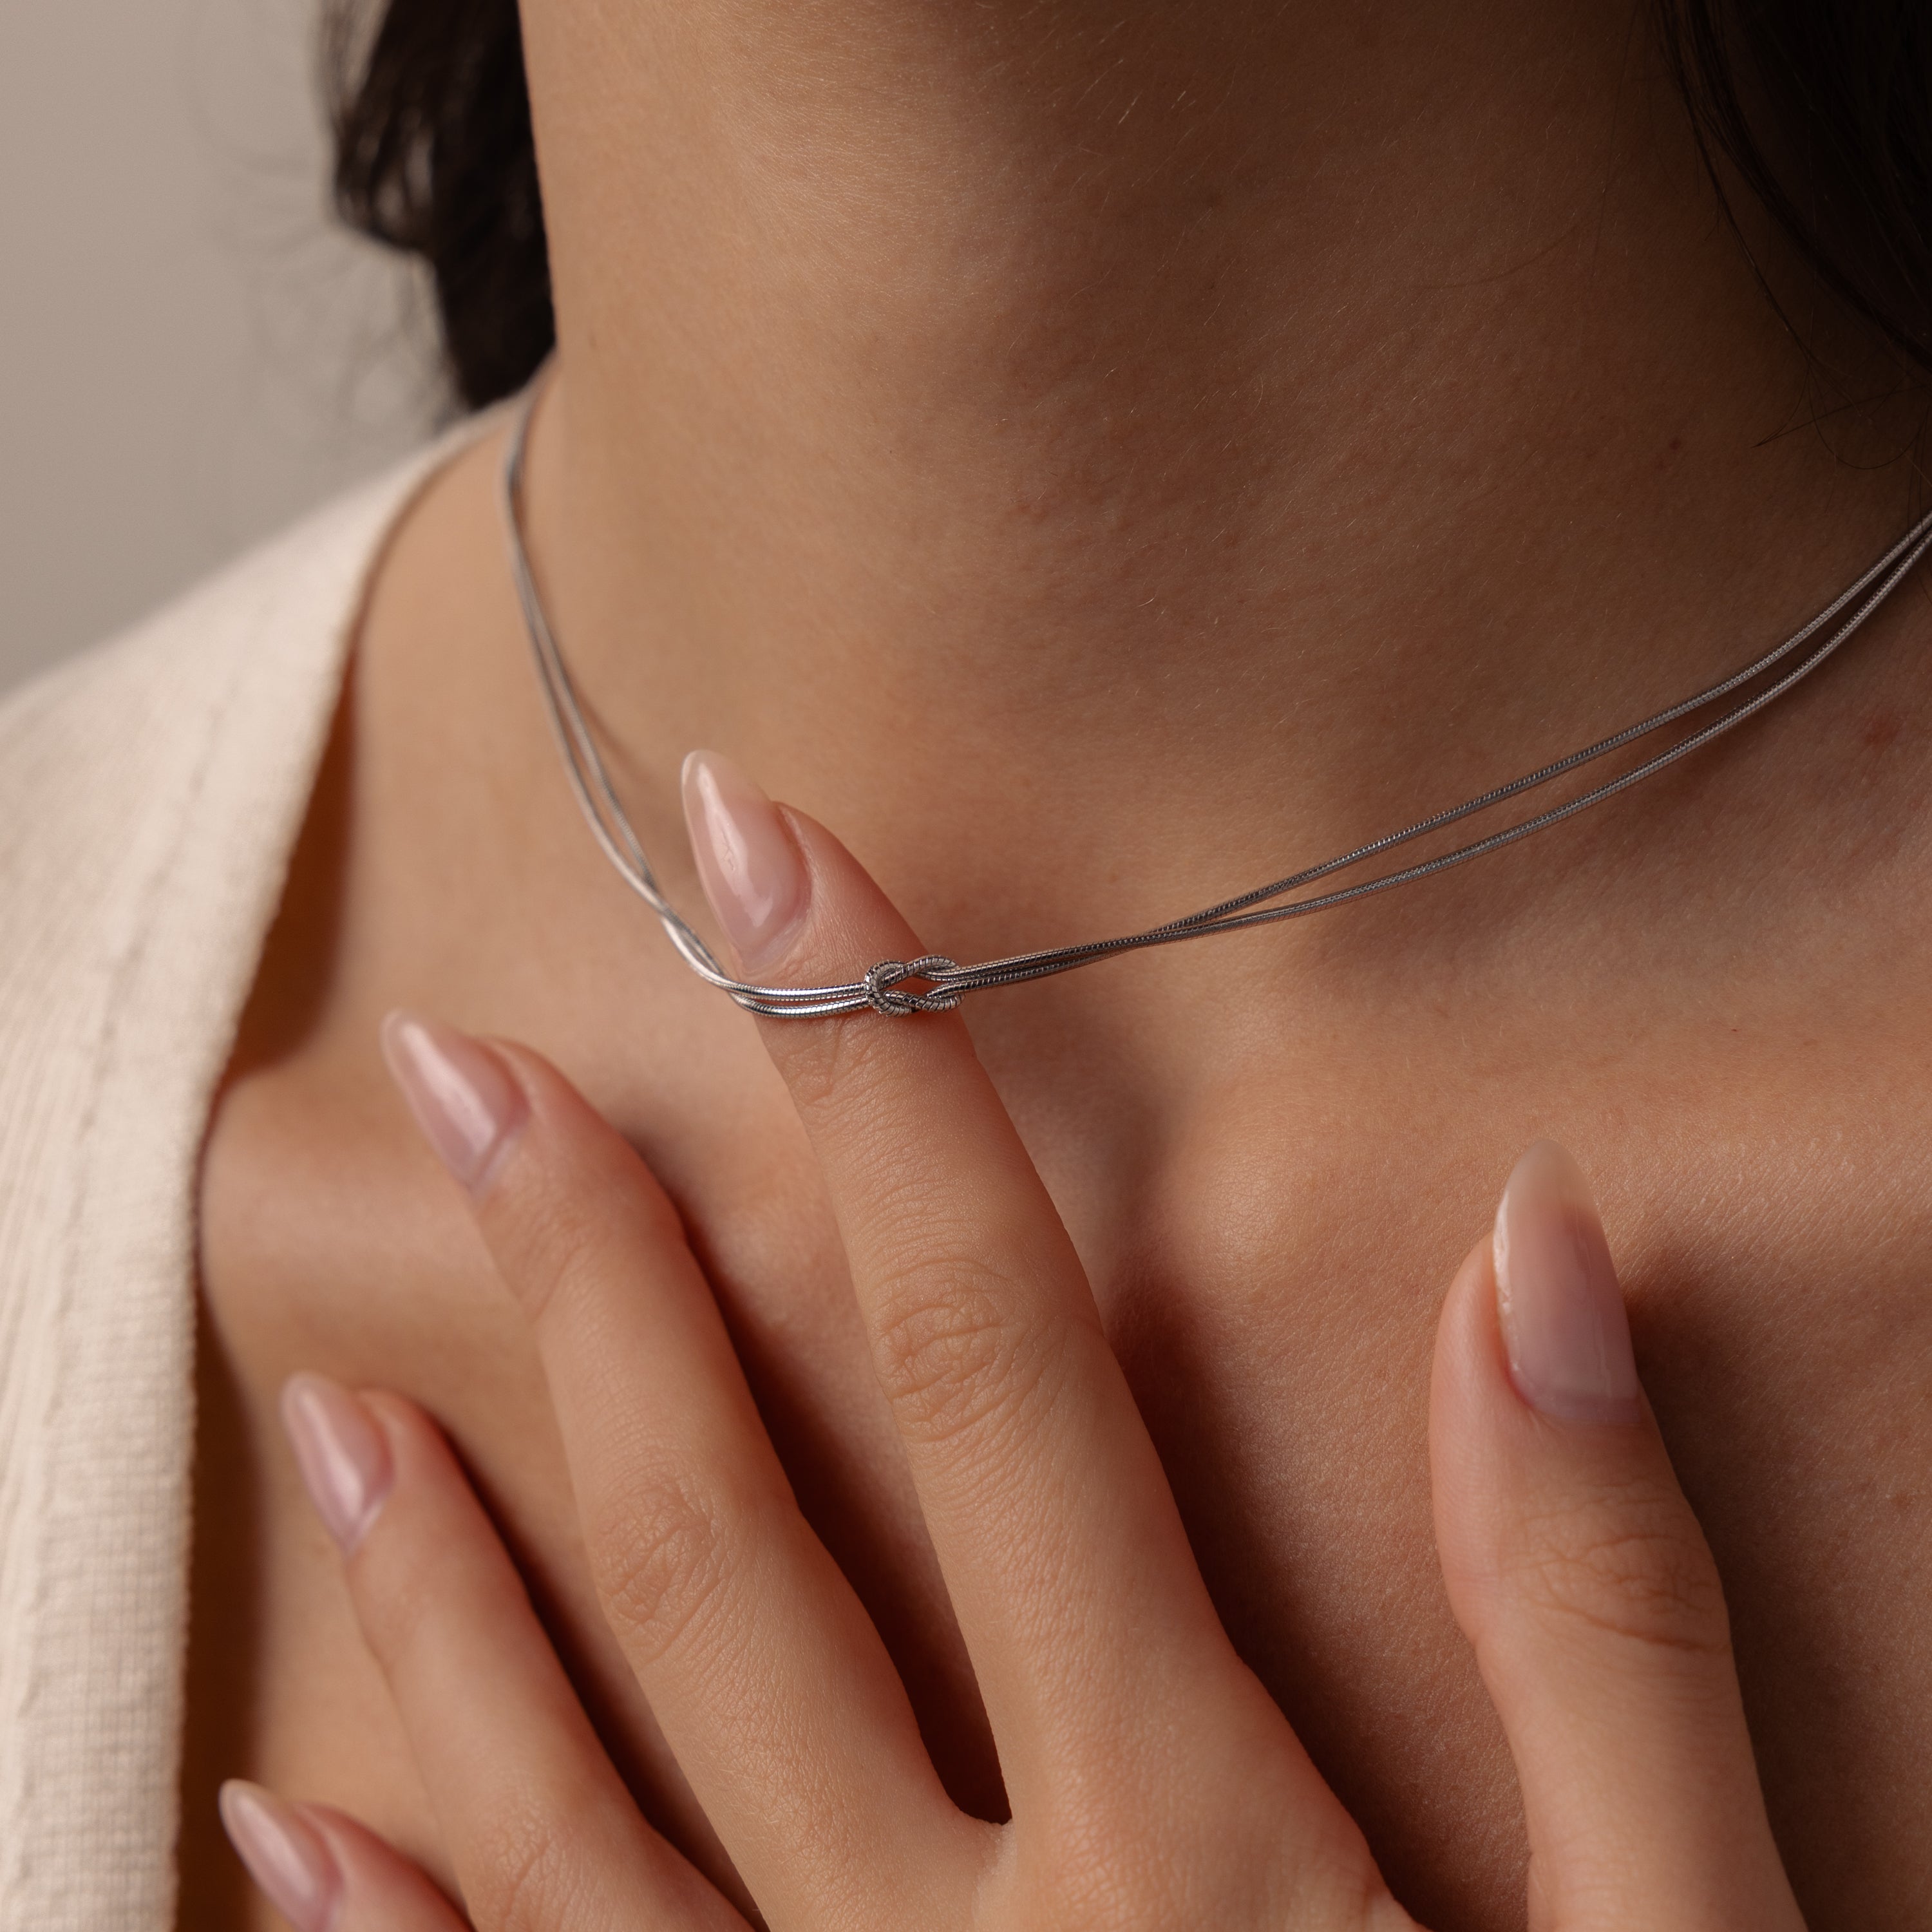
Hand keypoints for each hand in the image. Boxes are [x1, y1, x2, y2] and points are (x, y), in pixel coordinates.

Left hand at [221, 753, 1805, 1930]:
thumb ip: (1602, 1615)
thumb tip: (1541, 1258)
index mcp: (1192, 1839)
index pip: (992, 1357)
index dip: (892, 1088)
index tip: (788, 869)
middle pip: (742, 1528)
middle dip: (603, 1267)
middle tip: (466, 1071)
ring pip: (586, 1785)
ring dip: (453, 1567)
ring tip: (339, 1380)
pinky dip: (404, 1929)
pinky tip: (292, 1811)